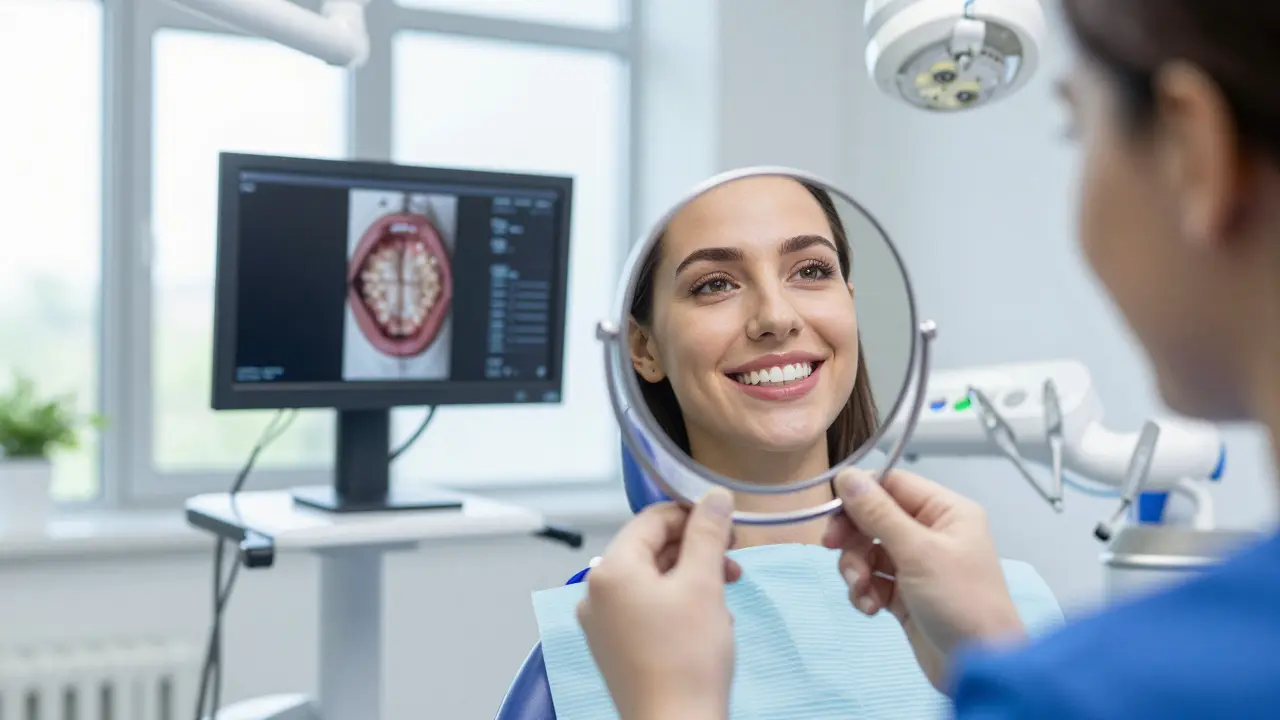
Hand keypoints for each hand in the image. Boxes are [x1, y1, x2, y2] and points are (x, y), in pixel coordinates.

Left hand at [577, 489, 740, 719]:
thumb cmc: (688, 657)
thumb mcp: (703, 583)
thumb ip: (708, 533)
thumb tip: (714, 495)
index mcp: (611, 570)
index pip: (652, 519)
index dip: (693, 515)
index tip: (728, 525)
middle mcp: (596, 593)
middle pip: (650, 549)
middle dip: (696, 550)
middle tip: (733, 562)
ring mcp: (602, 624)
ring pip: (651, 580)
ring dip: (691, 578)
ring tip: (725, 595)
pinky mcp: (614, 649)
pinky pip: (646, 609)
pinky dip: (677, 604)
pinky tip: (708, 621)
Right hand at [822, 469, 1025, 691]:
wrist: (979, 666)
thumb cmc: (959, 601)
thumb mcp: (918, 552)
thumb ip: (878, 513)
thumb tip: (846, 476)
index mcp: (946, 511)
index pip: (892, 484)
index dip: (859, 494)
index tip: (831, 511)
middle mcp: (932, 531)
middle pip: (875, 517)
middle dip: (853, 537)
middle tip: (832, 549)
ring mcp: (918, 564)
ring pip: (869, 550)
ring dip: (856, 569)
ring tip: (862, 591)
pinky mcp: (905, 594)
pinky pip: (873, 579)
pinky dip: (865, 591)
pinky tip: (871, 609)